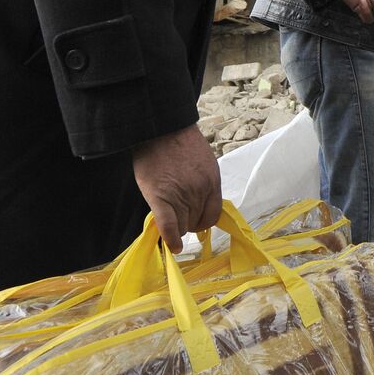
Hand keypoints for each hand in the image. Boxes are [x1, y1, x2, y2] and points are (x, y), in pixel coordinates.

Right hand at [131, 125, 221, 253]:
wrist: (160, 128)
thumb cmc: (179, 143)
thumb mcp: (203, 162)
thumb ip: (204, 184)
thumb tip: (200, 206)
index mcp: (213, 181)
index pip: (213, 215)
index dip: (202, 222)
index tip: (194, 223)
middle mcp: (201, 191)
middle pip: (196, 222)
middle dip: (187, 222)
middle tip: (175, 215)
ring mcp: (182, 195)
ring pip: (182, 226)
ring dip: (176, 227)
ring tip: (167, 217)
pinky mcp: (161, 197)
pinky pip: (168, 226)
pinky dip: (170, 238)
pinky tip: (172, 247)